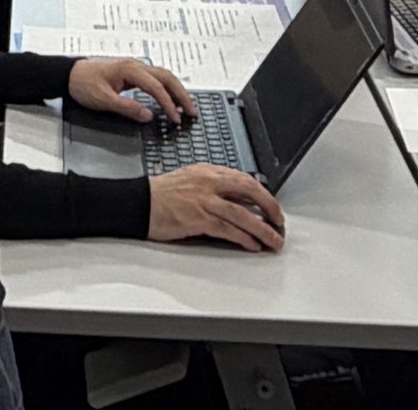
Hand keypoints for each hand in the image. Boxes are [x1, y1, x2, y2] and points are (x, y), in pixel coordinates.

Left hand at [67, 56, 195, 123]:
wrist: (69, 74)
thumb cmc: (83, 84)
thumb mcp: (103, 99)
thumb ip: (126, 107)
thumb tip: (148, 115)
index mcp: (130, 69)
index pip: (156, 87)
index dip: (168, 103)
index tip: (176, 118)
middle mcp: (135, 65)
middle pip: (166, 77)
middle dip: (181, 94)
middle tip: (192, 111)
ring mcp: (134, 68)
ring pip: (163, 77)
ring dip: (176, 91)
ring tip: (186, 107)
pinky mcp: (132, 73)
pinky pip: (155, 80)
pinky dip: (166, 89)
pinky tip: (169, 100)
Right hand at [148, 164, 286, 252]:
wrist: (138, 202)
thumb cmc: (161, 194)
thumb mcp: (190, 180)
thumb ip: (213, 187)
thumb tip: (237, 202)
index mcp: (208, 171)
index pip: (243, 178)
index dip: (262, 193)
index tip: (271, 206)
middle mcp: (209, 182)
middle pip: (249, 191)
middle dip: (269, 207)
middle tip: (279, 221)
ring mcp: (204, 200)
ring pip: (243, 214)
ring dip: (263, 229)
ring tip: (274, 240)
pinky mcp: (198, 218)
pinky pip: (228, 229)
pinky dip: (244, 238)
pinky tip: (252, 245)